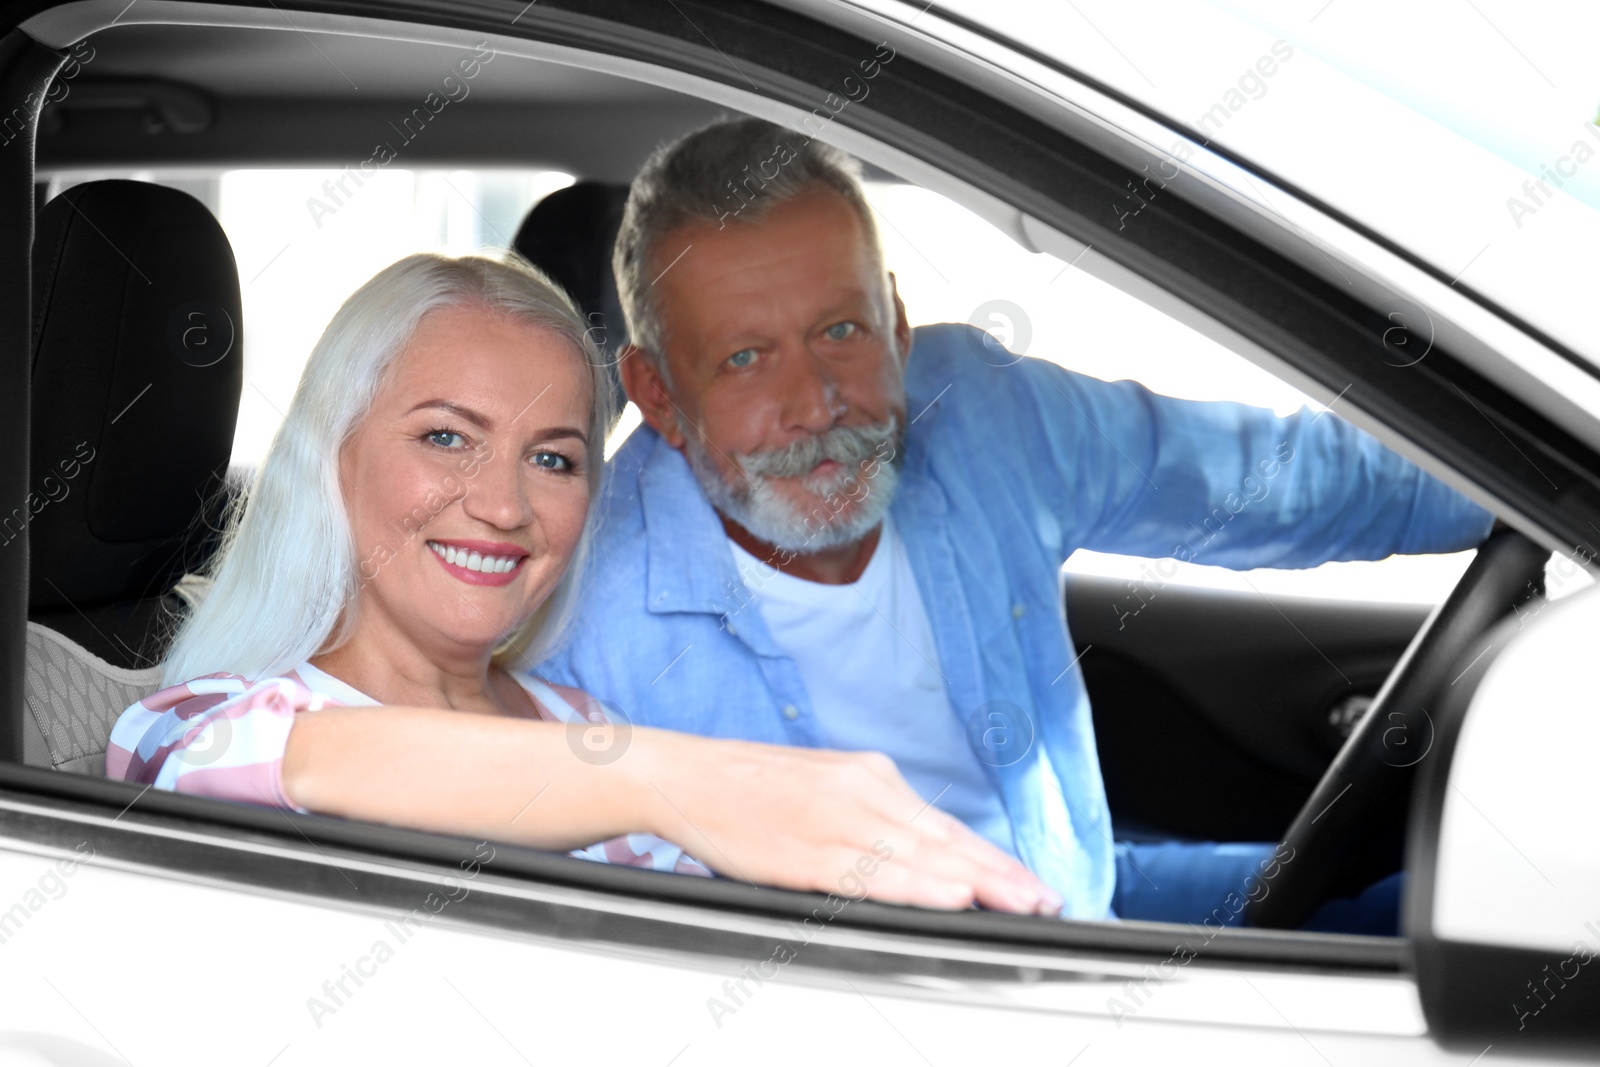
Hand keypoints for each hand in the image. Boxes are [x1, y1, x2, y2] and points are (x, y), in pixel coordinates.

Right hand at [634, 731, 1062, 915]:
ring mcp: (838, 821)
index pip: (945, 826)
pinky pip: (873, 874)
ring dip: (976, 882)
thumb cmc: (752, 788)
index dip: (992, 858)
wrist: (688, 775)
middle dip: (1000, 875)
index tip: (1031, 881)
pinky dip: (916, 885)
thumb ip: (870, 817)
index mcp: (870, 777)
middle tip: (1046, 900)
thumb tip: (919, 853)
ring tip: (1019, 902)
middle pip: (946, 841)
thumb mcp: (824, 787)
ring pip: (921, 857)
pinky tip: (949, 895)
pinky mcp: (809, 852)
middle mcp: (863, 792)